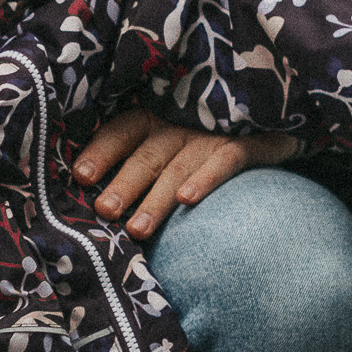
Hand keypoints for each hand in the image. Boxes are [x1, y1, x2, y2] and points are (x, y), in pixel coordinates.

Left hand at [71, 108, 297, 238]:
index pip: (122, 131)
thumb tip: (93, 203)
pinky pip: (224, 163)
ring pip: (178, 167)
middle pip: (147, 155)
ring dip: (156, 199)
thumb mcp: (167, 148)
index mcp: (154, 121)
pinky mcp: (244, 145)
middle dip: (125, 183)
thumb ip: (136, 166)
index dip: (102, 151)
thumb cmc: (200, 148)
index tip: (81, 175)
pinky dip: (205, 180)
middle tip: (104, 210)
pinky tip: (188, 200)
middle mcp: (179, 125)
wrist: (270, 130)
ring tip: (137, 230)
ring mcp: (212, 135)